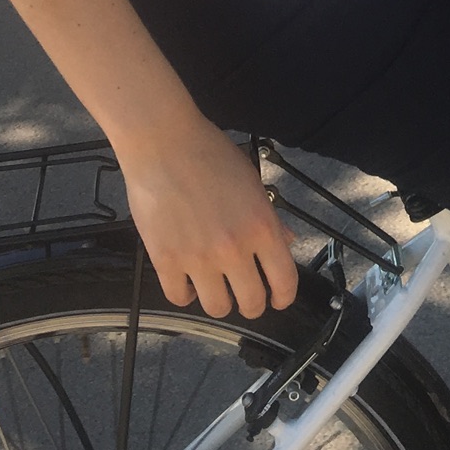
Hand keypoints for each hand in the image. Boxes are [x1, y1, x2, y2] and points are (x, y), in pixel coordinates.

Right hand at [120, 115, 298, 318]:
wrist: (163, 142)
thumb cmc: (208, 153)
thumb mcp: (252, 181)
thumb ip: (270, 217)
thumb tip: (285, 242)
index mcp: (261, 227)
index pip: (284, 281)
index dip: (283, 297)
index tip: (278, 299)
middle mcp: (233, 248)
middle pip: (251, 303)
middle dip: (251, 304)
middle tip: (245, 296)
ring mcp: (199, 258)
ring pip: (216, 308)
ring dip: (219, 302)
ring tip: (215, 289)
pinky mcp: (166, 260)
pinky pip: (179, 297)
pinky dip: (185, 294)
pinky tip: (187, 282)